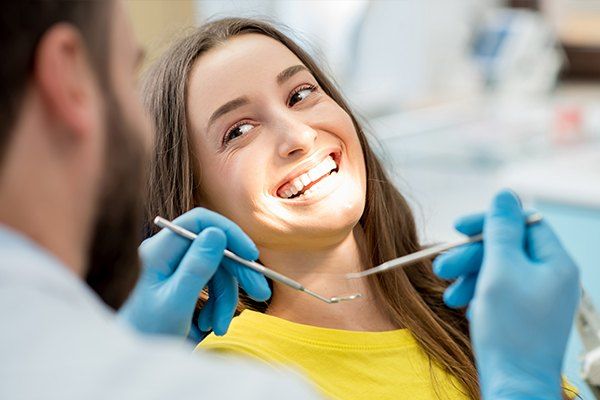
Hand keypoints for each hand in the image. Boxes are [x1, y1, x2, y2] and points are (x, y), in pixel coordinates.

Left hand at [118, 208, 270, 341]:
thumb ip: (196, 267)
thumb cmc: (146, 334)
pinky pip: (209, 286)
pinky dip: (216, 306)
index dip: (229, 233)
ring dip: (225, 300)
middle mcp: (166, 253)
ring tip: (218, 328)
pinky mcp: (180, 284)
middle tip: (261, 293)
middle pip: (214, 248)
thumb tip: (217, 233)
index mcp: (159, 250)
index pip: (200, 222)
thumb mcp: (176, 303)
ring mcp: (173, 268)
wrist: (131, 358)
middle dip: (237, 274)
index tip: (251, 255)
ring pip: (216, 271)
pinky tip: (207, 327)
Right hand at [433, 190, 579, 398]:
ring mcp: (537, 297)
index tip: (459, 228)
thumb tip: (504, 194)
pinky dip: (476, 293)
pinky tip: (461, 306)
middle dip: (471, 255)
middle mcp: (551, 277)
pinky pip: (497, 290)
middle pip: (506, 247)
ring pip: (497, 270)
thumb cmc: (509, 330)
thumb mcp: (500, 269)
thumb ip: (501, 229)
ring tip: (448, 294)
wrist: (514, 384)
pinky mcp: (523, 314)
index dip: (490, 221)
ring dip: (468, 276)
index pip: (524, 223)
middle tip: (442, 266)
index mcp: (555, 263)